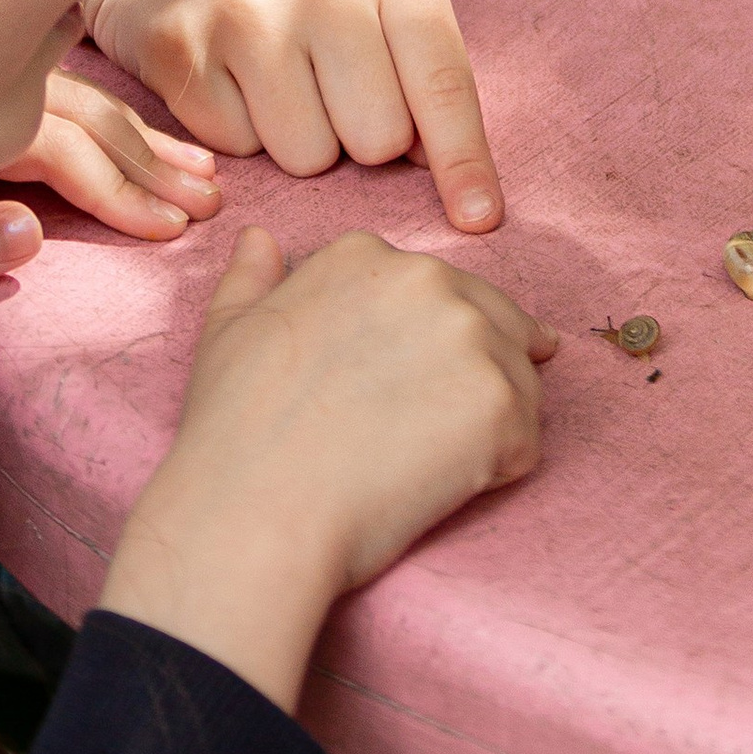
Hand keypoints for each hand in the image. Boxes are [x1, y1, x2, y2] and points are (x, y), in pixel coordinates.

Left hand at [0, 67, 222, 241]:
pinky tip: (150, 141)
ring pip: (80, 97)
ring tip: (199, 170)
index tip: (169, 226)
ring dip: (143, 137)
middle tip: (207, 201)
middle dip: (149, 158)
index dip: (116, 186)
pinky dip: (116, 123)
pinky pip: (68, 98)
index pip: (55, 145)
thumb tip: (28, 231)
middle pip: (80, 110)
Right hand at [85, 0, 502, 233]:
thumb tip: (445, 175)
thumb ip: (424, 70)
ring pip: (308, 157)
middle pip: (377, 138)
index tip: (480, 218)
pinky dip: (241, 130)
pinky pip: (239, 150)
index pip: (442, 82)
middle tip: (334, 89)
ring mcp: (247, 16)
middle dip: (363, 137)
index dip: (464, 160)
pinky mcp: (182, 51)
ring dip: (302, 140)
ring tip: (282, 81)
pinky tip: (233, 78)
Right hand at [102, 226, 555, 707]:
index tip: (387, 388)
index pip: (433, 291)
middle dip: (464, 377)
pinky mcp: (502, 403)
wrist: (255, 514)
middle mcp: (427, 279)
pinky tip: (437, 486)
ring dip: (484, 425)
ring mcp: (470, 338)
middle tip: (411, 433)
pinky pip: (525, 440)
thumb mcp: (227, 332)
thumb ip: (252, 278)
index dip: (418, 347)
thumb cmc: (235, 432)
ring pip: (515, 380)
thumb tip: (261, 239)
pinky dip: (495, 470)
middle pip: (488, 323)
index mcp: (367, 256)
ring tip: (419, 464)